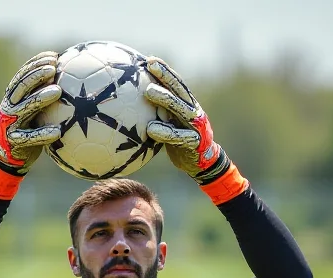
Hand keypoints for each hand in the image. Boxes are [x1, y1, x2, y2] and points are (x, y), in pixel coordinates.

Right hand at [0, 51, 62, 174]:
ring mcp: (10, 123)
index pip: (23, 75)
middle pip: (21, 87)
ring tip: (58, 91)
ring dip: (41, 98)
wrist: (12, 156)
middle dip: (36, 75)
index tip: (53, 56)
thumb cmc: (30, 129)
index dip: (36, 64)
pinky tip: (58, 132)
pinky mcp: (15, 140)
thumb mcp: (36, 111)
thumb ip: (46, 97)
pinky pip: (31, 137)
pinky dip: (43, 134)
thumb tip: (73, 80)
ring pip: (25, 108)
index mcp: (13, 97)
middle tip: (54, 68)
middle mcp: (9, 107)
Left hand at [143, 57, 228, 183]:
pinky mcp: (194, 142)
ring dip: (165, 98)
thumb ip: (158, 114)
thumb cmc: (179, 142)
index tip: (149, 60)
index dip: (165, 71)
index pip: (176, 84)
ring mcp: (196, 126)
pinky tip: (150, 129)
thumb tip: (131, 105)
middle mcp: (193, 112)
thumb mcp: (170, 125)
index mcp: (187, 105)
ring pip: (180, 109)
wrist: (200, 163)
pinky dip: (165, 132)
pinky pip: (178, 136)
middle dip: (166, 76)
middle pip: (179, 90)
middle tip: (149, 66)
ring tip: (148, 91)